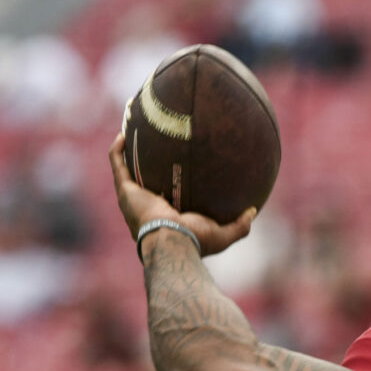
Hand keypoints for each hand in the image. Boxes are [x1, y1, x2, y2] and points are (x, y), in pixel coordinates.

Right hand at [108, 133, 255, 255]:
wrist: (173, 241)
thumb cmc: (196, 241)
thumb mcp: (223, 234)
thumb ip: (240, 225)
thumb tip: (253, 211)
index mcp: (165, 215)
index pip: (164, 195)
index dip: (166, 180)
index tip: (175, 164)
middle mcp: (145, 206)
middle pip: (142, 178)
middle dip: (143, 161)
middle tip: (151, 140)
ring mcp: (132, 198)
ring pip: (124, 168)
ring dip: (125, 149)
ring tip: (131, 128)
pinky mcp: (124, 190)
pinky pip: (117, 163)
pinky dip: (118, 149)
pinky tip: (124, 132)